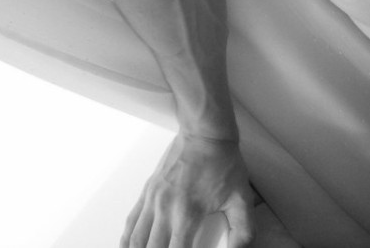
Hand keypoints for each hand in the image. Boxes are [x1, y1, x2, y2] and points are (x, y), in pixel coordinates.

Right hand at [122, 133, 254, 247]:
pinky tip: (128, 246)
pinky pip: (131, 220)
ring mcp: (154, 199)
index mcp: (188, 212)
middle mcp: (166, 207)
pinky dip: (127, 239)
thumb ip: (243, 231)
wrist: (205, 133)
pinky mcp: (148, 191)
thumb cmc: (222, 161)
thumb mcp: (242, 199)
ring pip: (135, 238)